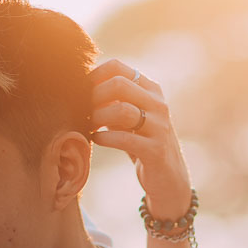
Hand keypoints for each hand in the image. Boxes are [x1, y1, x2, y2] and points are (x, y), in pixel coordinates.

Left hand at [88, 59, 191, 221]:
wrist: (168, 179)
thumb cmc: (141, 143)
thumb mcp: (128, 117)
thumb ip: (112, 100)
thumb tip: (78, 85)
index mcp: (151, 90)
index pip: (118, 67)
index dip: (93, 76)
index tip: (79, 91)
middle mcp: (158, 104)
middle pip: (120, 84)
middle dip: (94, 96)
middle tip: (81, 109)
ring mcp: (160, 126)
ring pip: (122, 110)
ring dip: (98, 117)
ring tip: (88, 125)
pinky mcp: (156, 150)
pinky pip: (124, 138)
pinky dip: (104, 138)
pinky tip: (95, 139)